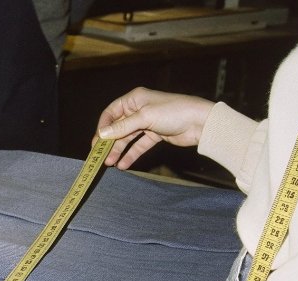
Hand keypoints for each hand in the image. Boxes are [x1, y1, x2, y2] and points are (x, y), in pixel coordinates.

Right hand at [95, 87, 214, 169]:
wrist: (200, 122)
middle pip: (118, 127)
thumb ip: (122, 127)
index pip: (111, 112)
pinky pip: (139, 145)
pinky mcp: (155, 135)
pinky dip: (131, 154)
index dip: (102, 127)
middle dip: (108, 142)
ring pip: (127, 138)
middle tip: (99, 156)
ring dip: (118, 150)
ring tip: (109, 163)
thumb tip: (102, 134)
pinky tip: (123, 164)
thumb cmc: (173, 112)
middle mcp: (139, 109)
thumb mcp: (145, 118)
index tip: (96, 142)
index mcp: (134, 99)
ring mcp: (147, 123)